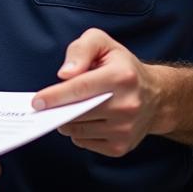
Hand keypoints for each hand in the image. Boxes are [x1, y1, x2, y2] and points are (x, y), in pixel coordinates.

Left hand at [31, 28, 165, 157]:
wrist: (155, 96)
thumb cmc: (121, 66)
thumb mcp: (102, 43)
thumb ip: (80, 50)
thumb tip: (64, 74)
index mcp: (121, 77)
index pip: (81, 88)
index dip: (55, 96)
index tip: (37, 102)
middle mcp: (126, 106)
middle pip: (77, 112)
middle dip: (57, 108)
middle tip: (47, 103)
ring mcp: (125, 130)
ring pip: (78, 130)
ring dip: (67, 120)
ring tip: (74, 107)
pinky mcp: (122, 147)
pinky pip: (85, 143)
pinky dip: (79, 132)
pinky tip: (87, 119)